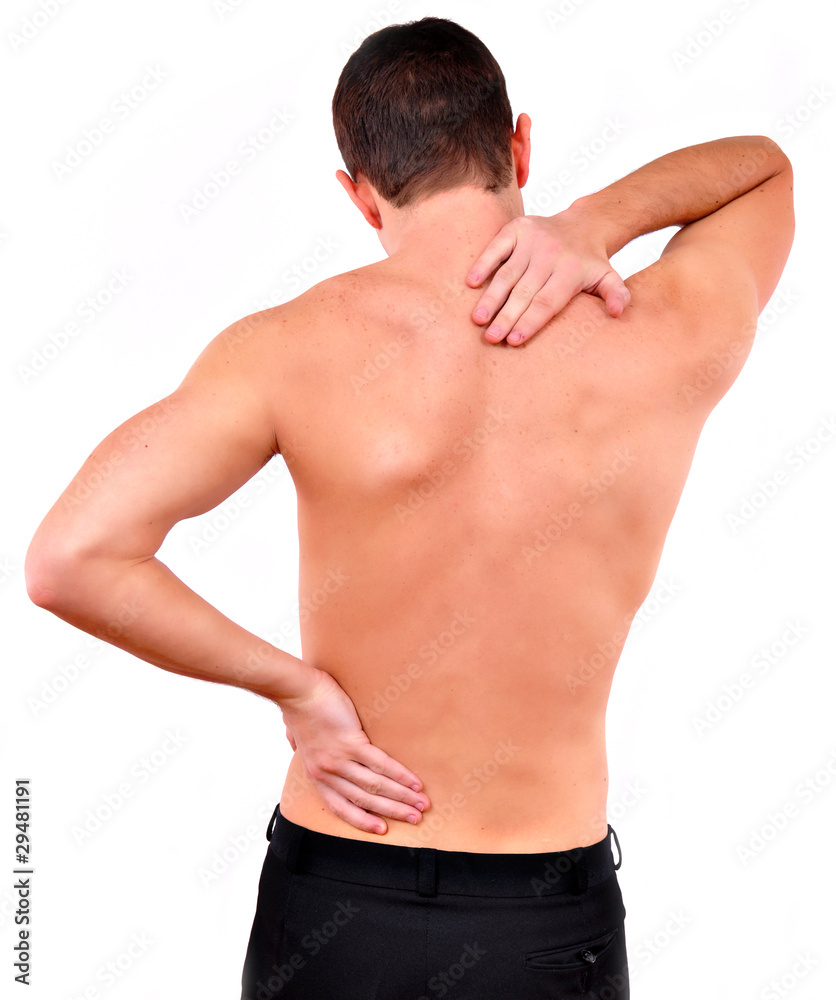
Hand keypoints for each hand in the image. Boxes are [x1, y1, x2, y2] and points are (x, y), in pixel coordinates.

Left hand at [279, 666, 429, 834]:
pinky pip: (380, 764)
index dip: (363, 820)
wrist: (298, 691)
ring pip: (375, 786)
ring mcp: (339, 759)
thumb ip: (300, 745)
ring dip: (401, 797)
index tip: (382, 829)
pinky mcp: (350, 743)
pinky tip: (414, 782)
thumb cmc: (298, 708)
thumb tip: (295, 743)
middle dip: (393, 811)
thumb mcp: (296, 736)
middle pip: (365, 799)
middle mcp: (328, 773)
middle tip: (415, 819)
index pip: (341, 806)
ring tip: (420, 804)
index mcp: (316, 775)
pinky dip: (400, 776)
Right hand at [466, 211, 630, 345]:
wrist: (583, 223)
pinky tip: (471, 283)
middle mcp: (550, 255)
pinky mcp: (517, 228)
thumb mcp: (609, 278)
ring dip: (491, 297)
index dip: (530, 322)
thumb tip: (619, 312)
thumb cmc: (590, 262)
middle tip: (491, 338)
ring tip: (478, 319)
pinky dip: (483, 263)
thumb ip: (616, 295)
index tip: (514, 341)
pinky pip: (497, 247)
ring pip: (507, 274)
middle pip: (524, 292)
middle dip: (506, 316)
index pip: (546, 302)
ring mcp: (532, 240)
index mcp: (570, 271)